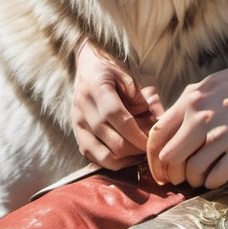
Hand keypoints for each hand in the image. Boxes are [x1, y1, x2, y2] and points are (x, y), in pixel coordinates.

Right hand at [71, 36, 162, 169]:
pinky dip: (111, 161)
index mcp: (97, 88)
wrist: (85, 66)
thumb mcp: (126, 74)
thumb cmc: (109, 69)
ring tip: (138, 154)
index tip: (151, 142)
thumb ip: (138, 96)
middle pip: (111, 140)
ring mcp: (77, 124)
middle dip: (134, 149)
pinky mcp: (76, 134)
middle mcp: (83, 108)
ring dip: (124, 159)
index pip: (117, 117)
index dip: (136, 134)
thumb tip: (151, 120)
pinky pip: (93, 157)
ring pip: (102, 155)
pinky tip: (125, 155)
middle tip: (149, 148)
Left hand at [146, 42, 227, 190]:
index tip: (161, 169)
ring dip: (195, 180)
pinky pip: (216, 178)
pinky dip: (214, 183)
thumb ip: (196, 102)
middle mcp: (202, 114)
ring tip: (205, 177)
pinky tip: (222, 176)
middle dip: (172, 174)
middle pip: (169, 158)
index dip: (154, 158)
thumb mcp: (220, 81)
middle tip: (182, 179)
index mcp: (194, 96)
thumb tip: (178, 127)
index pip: (156, 134)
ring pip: (191, 172)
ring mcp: (223, 132)